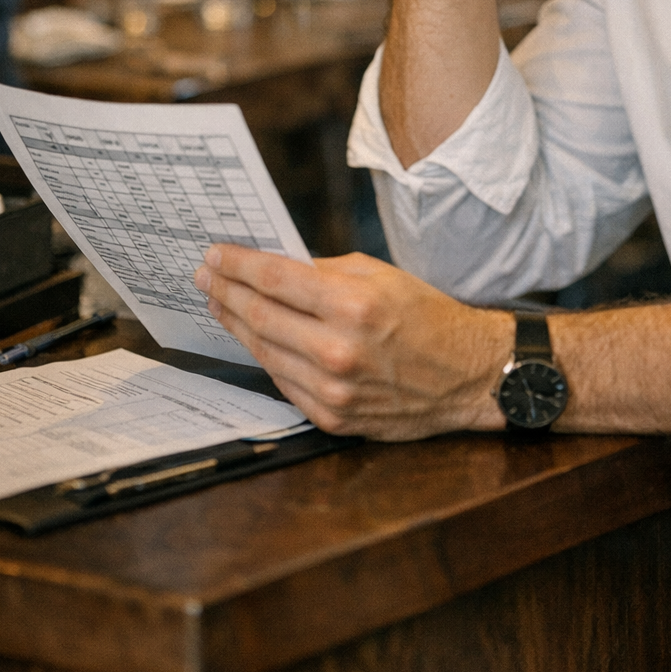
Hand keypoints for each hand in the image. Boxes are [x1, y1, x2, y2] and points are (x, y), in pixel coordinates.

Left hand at [193, 244, 511, 438]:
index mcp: (353, 305)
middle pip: (260, 316)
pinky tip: (252, 338)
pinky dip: (264, 357)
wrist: (467, 376)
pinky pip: (283, 381)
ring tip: (218, 304)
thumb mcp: (380, 275)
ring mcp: (332, 390)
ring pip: (264, 352)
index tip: (215, 254)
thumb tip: (276, 267)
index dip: (238, 264)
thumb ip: (325, 271)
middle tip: (204, 277)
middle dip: (224, 292)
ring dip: (235, 325)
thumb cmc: (427, 318)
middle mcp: (338, 350)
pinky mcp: (332, 417)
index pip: (275, 279)